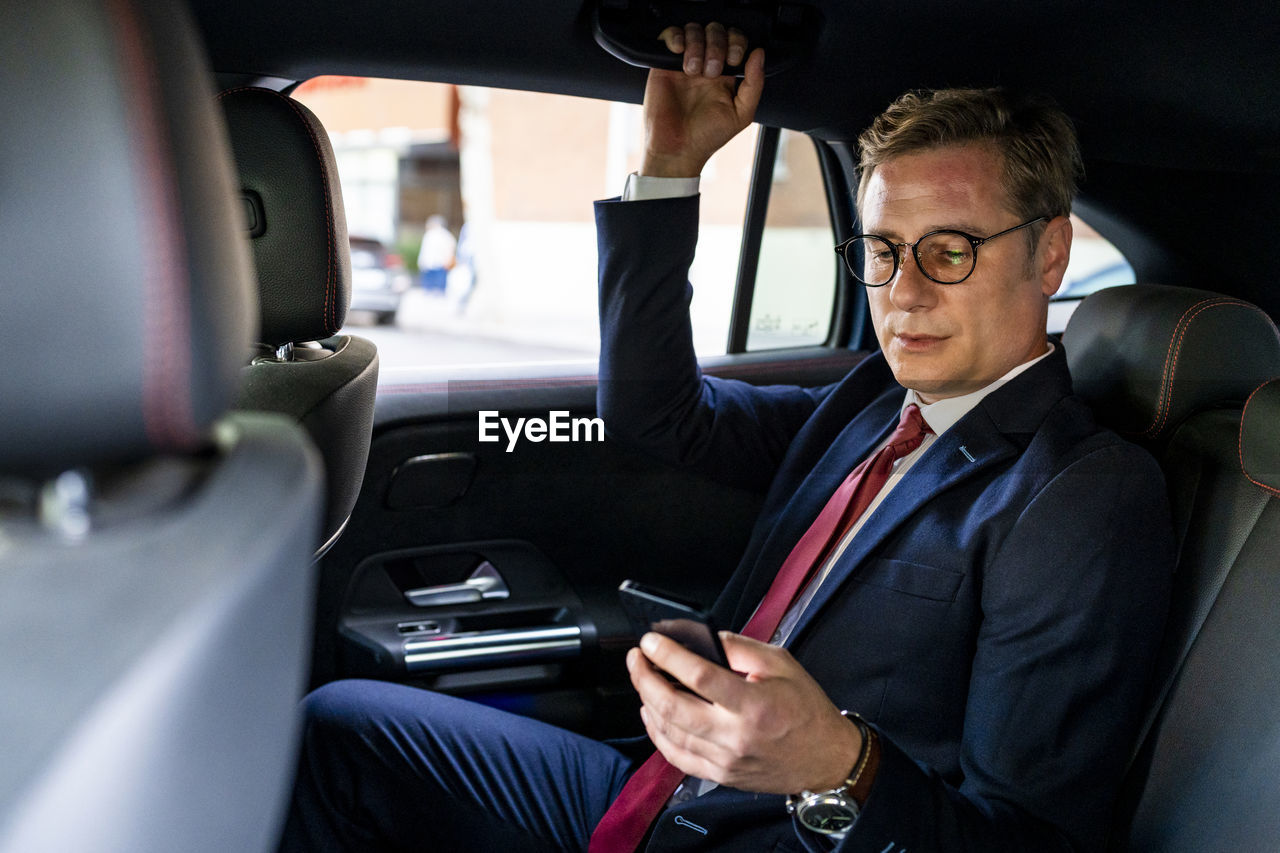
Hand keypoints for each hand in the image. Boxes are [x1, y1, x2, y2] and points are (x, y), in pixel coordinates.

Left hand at [627, 631, 862, 793]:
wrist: (826, 758)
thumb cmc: (806, 709)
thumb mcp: (781, 663)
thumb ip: (739, 648)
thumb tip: (701, 638)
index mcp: (753, 704)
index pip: (698, 676)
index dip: (668, 655)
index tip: (651, 641)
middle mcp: (735, 736)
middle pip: (673, 707)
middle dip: (645, 678)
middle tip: (636, 657)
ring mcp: (725, 760)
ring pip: (669, 732)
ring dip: (647, 703)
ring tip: (642, 679)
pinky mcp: (720, 775)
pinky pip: (676, 757)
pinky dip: (657, 734)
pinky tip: (651, 713)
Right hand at [640, 23, 764, 177]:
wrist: (677, 150)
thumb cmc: (707, 137)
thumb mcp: (741, 114)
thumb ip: (754, 84)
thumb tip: (759, 54)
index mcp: (726, 74)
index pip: (735, 40)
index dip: (737, 42)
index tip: (733, 61)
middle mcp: (706, 64)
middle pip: (716, 30)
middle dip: (717, 45)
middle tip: (712, 71)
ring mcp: (685, 62)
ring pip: (694, 28)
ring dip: (697, 44)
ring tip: (693, 71)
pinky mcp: (663, 64)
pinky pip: (669, 35)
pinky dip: (675, 37)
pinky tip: (679, 54)